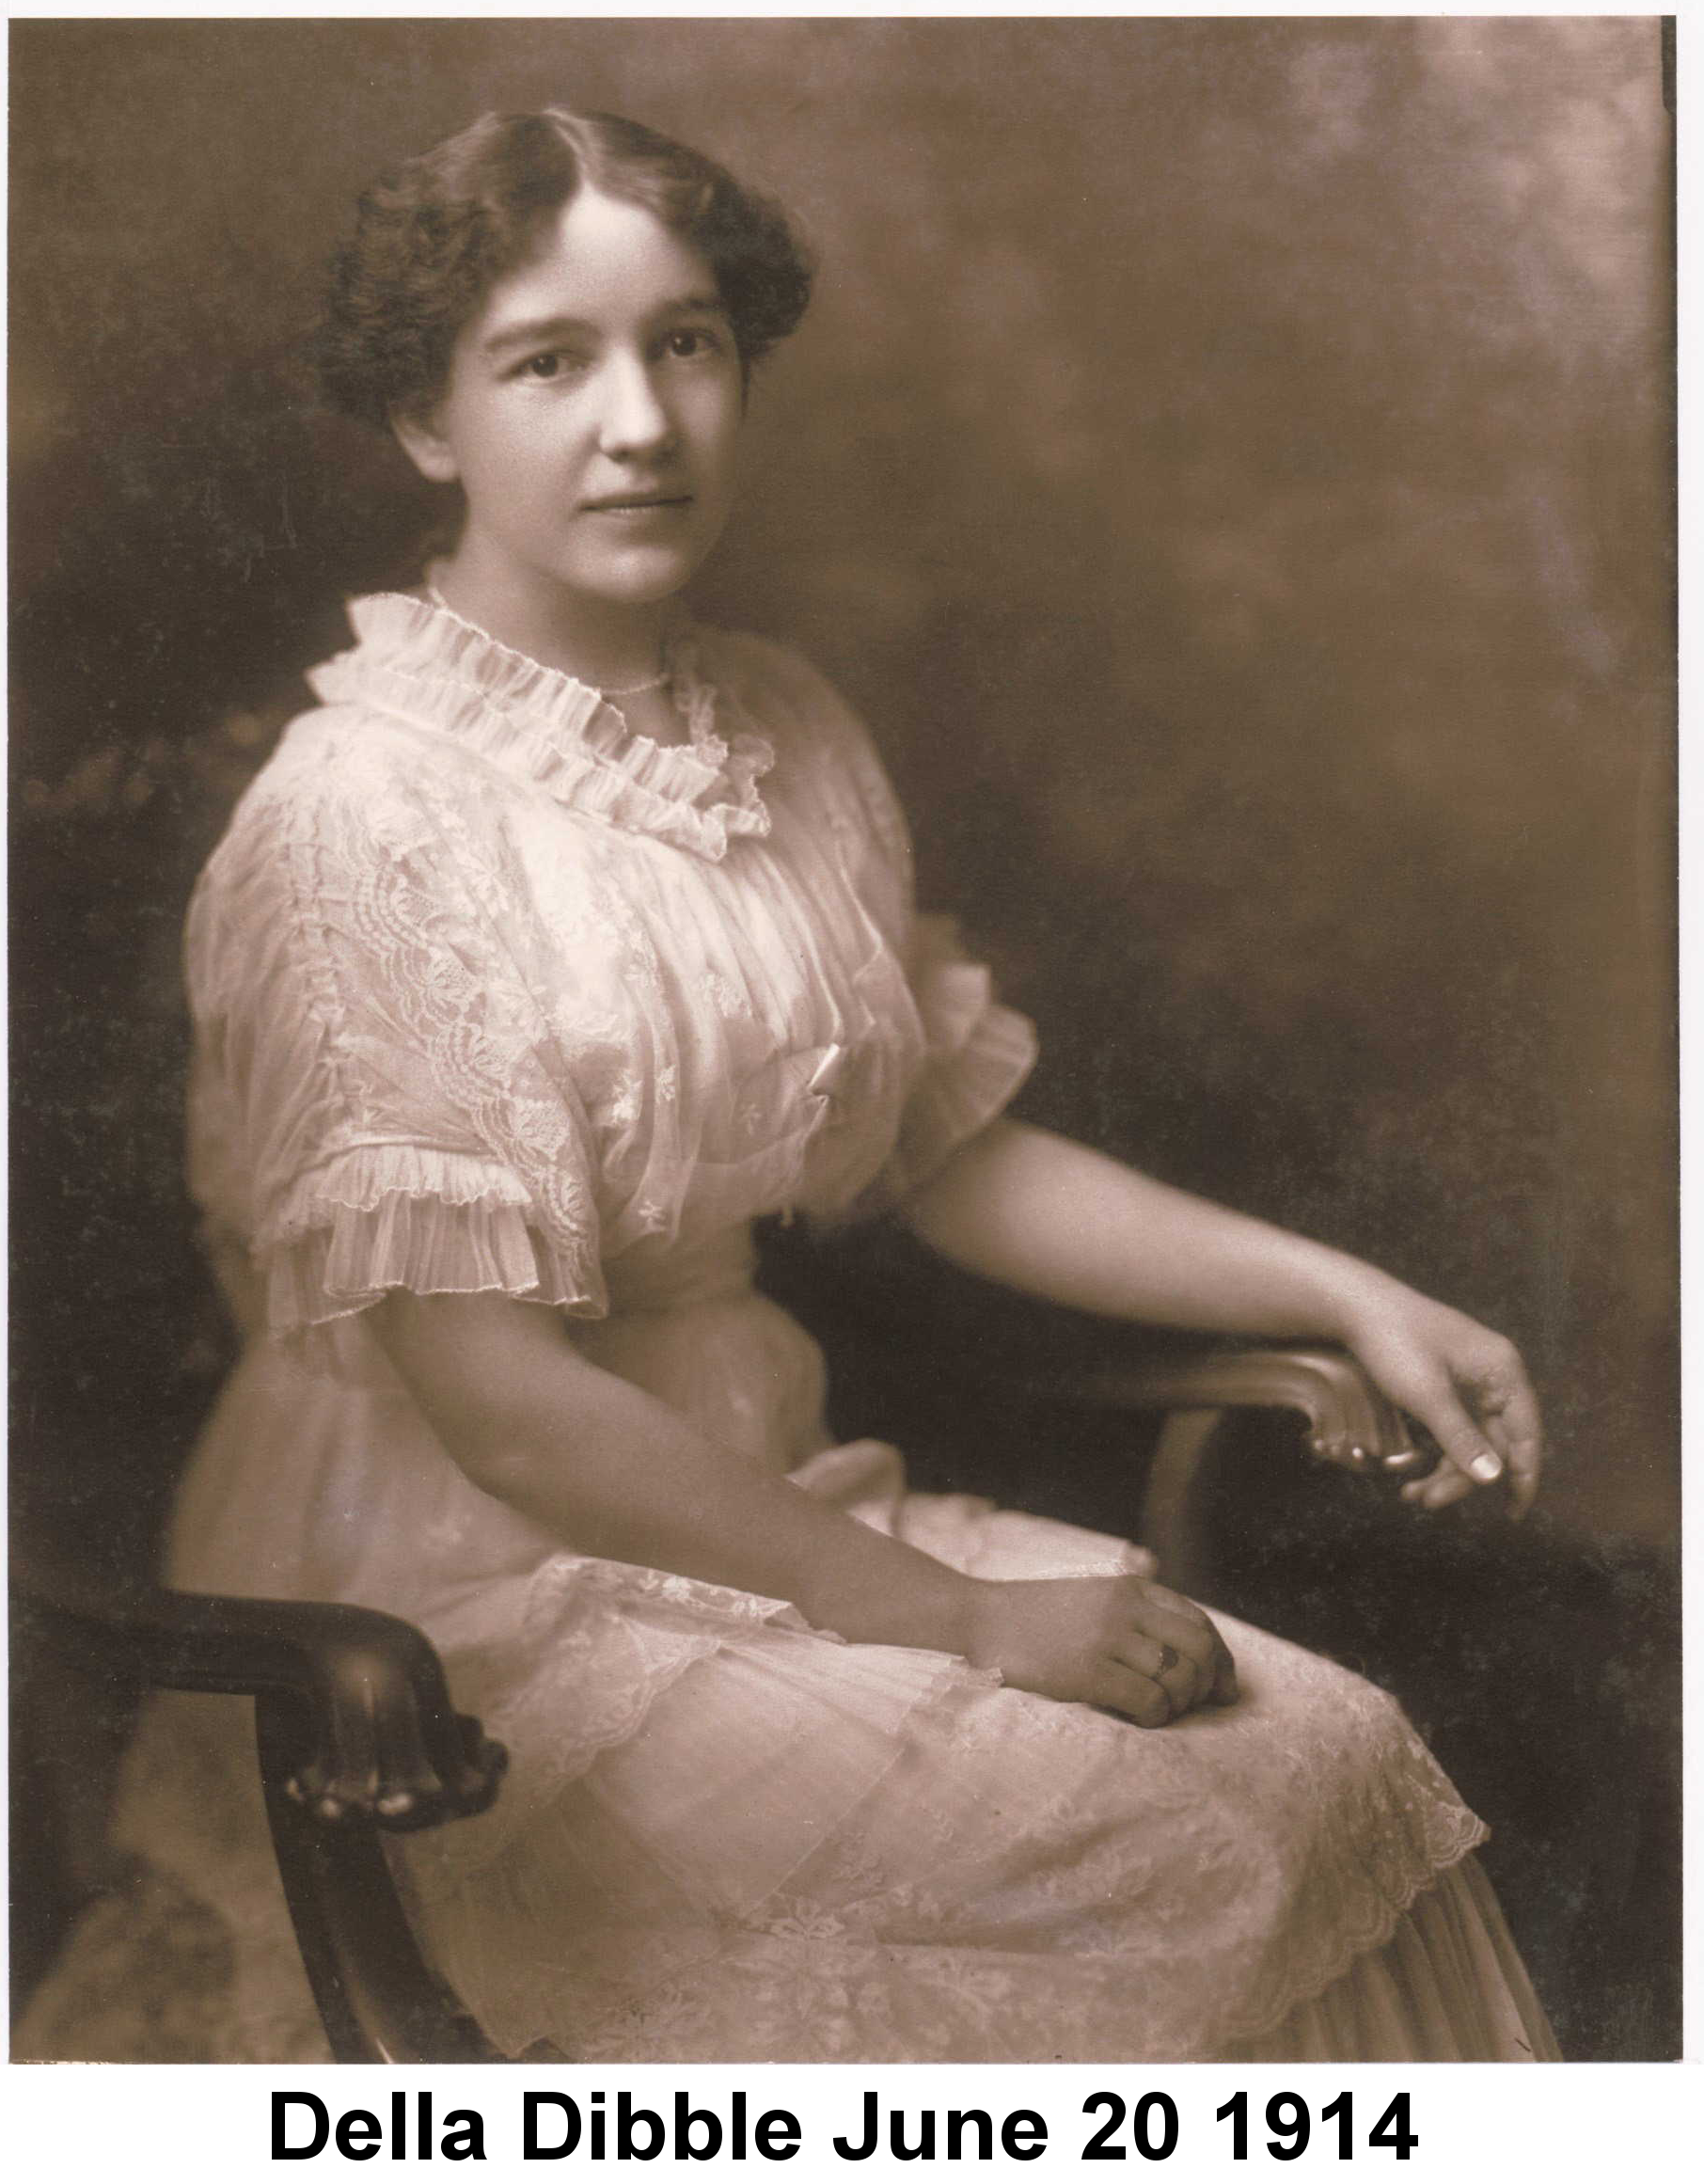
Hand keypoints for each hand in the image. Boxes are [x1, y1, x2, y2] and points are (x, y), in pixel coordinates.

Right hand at [961, 1573, 1237, 1725]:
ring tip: (1158, 1712)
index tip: (1223, 1687)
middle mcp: (1124, 1608)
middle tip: (1195, 1707)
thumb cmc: (1036, 1618)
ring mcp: (1105, 1638)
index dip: (1221, 1660)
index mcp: (1130, 1588)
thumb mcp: (1093, 1597)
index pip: (1199, 1622)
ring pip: (1179, 1678)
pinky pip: (1149, 1701)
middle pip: (1200, 1649)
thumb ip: (1136, 1611)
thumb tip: (1192, 1654)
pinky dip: (1155, 1717)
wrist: (978, 1619)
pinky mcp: (1086, 1671)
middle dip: (1208, 1684)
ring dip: (1179, 1704)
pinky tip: (1138, 1718)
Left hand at [1341, 1282, 1543, 1517]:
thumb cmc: (1395, 1342)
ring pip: (1469, 1441)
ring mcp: (1470, 1381)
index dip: (1523, 1477)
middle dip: (1462, 1479)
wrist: (1356, 1305)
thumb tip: (1493, 1479)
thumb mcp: (1427, 1395)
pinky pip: (1452, 1429)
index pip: (1526, 1435)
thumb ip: (1461, 1437)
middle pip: (1494, 1444)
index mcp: (1503, 1372)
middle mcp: (1494, 1377)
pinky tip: (1411, 1473)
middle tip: (1426, 1502)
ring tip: (1413, 1496)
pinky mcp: (1446, 1386)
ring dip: (1445, 1471)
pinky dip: (1435, 1452)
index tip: (1514, 1515)